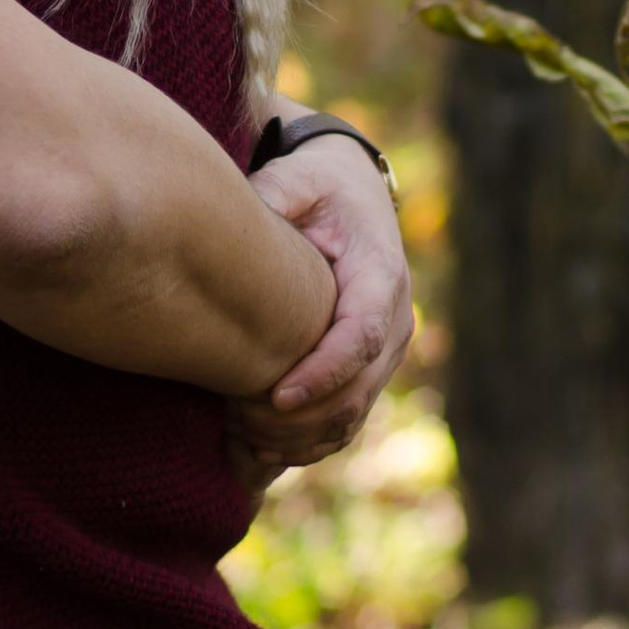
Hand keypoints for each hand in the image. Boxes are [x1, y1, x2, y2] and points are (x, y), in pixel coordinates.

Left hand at [228, 127, 412, 479]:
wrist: (351, 195)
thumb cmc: (316, 186)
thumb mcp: (295, 179)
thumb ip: (270, 199)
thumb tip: (234, 224)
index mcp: (381, 274)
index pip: (362, 336)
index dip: (324, 374)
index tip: (277, 397)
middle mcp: (395, 319)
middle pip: (359, 389)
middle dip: (302, 418)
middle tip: (239, 424)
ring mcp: (386, 350)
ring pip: (354, 414)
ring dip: (301, 437)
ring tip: (241, 438)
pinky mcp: (369, 369)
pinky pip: (346, 419)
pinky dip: (307, 442)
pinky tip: (257, 449)